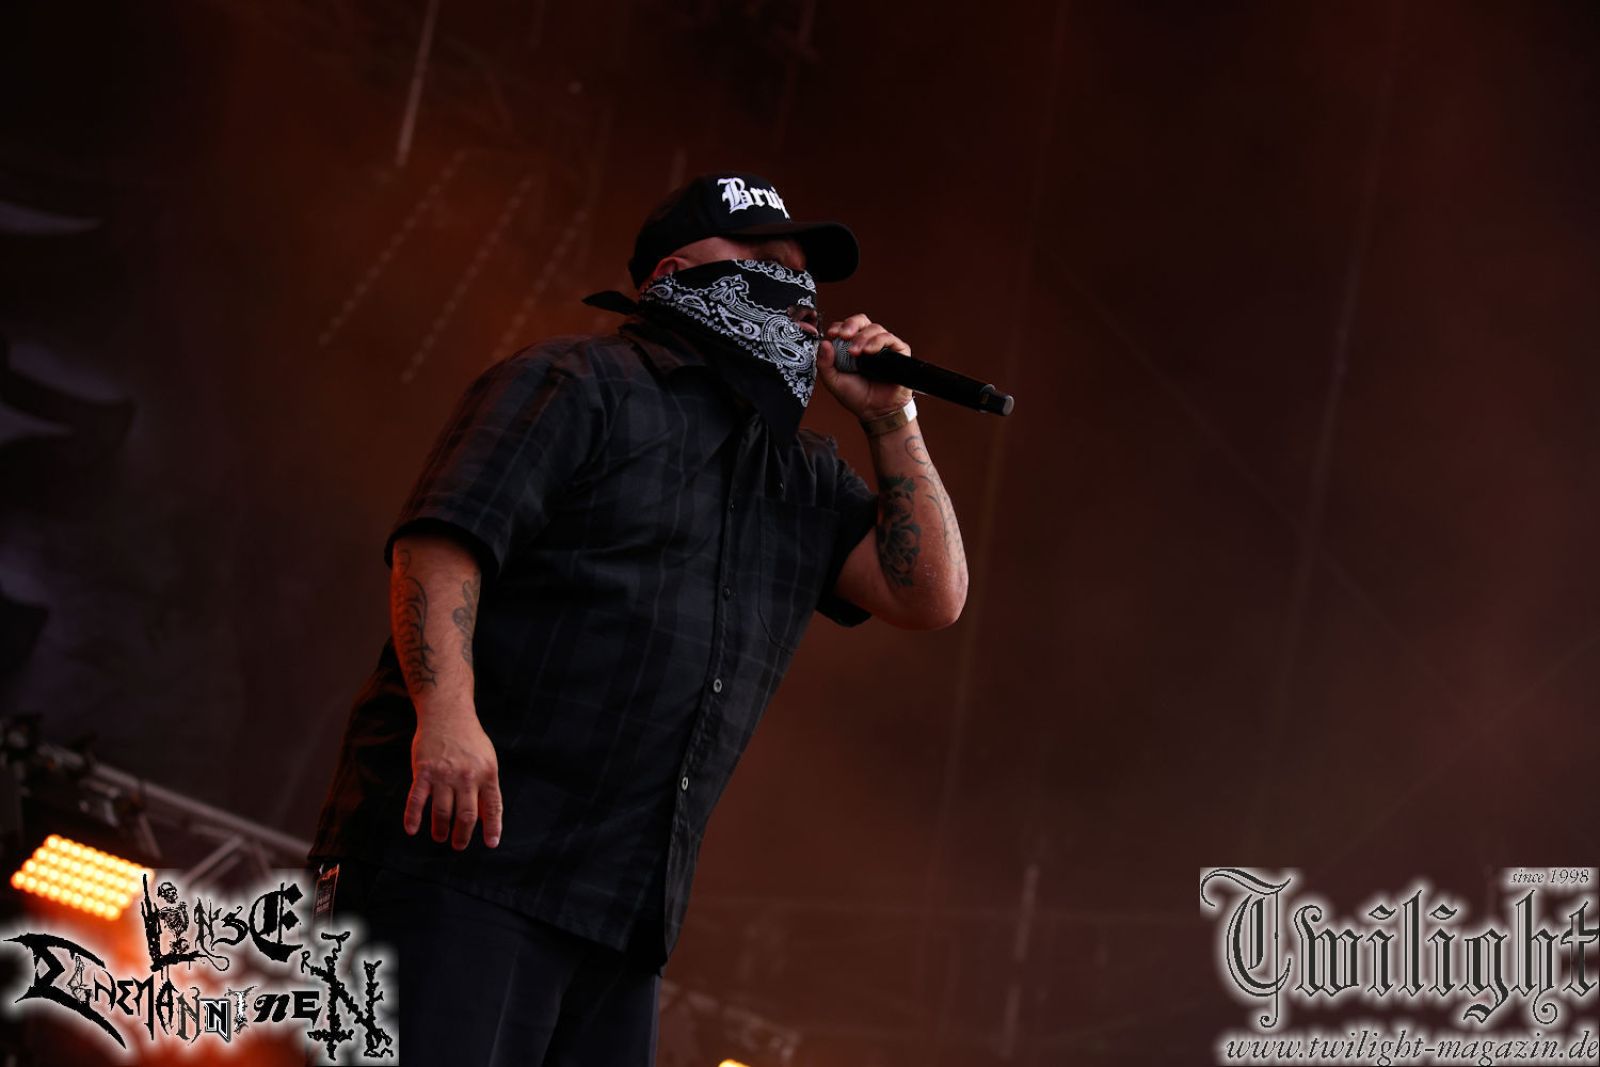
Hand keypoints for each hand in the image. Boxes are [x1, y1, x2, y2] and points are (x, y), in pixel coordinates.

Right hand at [403, 708, 503, 849]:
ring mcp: (444, 774)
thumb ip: (486, 786)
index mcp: (487, 773)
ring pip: (443, 811)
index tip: (491, 844)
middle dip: (463, 835)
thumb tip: (487, 816)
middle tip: (459, 845)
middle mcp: (467, 776)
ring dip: (441, 829)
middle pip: (467, 815)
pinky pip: (417, 800)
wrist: (447, 714)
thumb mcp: (487, 760)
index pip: (493, 807)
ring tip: (440, 837)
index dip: (492, 827)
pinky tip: (412, 829)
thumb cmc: (469, 740)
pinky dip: (413, 817)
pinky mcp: (423, 771)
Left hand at [817, 313, 915, 420]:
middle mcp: (867, 343)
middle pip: (861, 321)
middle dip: (851, 324)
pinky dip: (878, 342)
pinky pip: (890, 339)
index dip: (839, 327)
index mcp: (851, 346)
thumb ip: (824, 363)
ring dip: (863, 337)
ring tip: (856, 352)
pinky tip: (869, 352)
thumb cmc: (856, 396)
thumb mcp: (833, 381)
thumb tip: (824, 343)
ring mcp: (883, 346)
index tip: (832, 335)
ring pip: (875, 328)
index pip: (845, 327)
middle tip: (844, 335)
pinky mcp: (898, 351)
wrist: (875, 412)